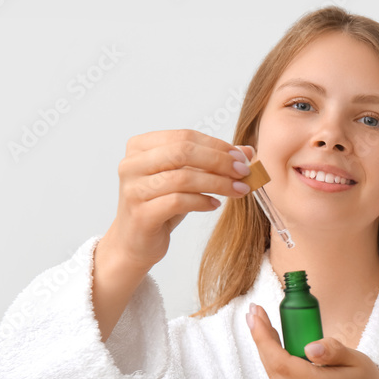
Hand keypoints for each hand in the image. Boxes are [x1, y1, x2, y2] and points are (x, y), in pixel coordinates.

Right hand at [104, 129, 254, 272]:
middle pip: (183, 152)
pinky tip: (215, 205)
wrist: (136, 242)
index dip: (217, 145)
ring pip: (183, 178)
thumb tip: (247, 151)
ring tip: (239, 190)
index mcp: (140, 147)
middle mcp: (131, 164)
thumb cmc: (162, 205)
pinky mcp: (141, 214)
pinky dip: (202, 202)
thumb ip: (212, 162)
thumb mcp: (187, 179)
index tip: (242, 157)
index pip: (185, 136)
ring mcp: (133, 189)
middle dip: (219, 161)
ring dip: (218, 183)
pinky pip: (178, 202)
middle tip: (244, 172)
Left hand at [246, 303, 378, 378]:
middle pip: (274, 371)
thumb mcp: (356, 358)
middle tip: (256, 315)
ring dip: (265, 352)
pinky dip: (274, 367)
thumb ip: (333, 351)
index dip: (265, 341)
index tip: (256, 317)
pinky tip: (274, 350)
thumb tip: (309, 347)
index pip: (284, 365)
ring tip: (264, 328)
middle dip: (261, 341)